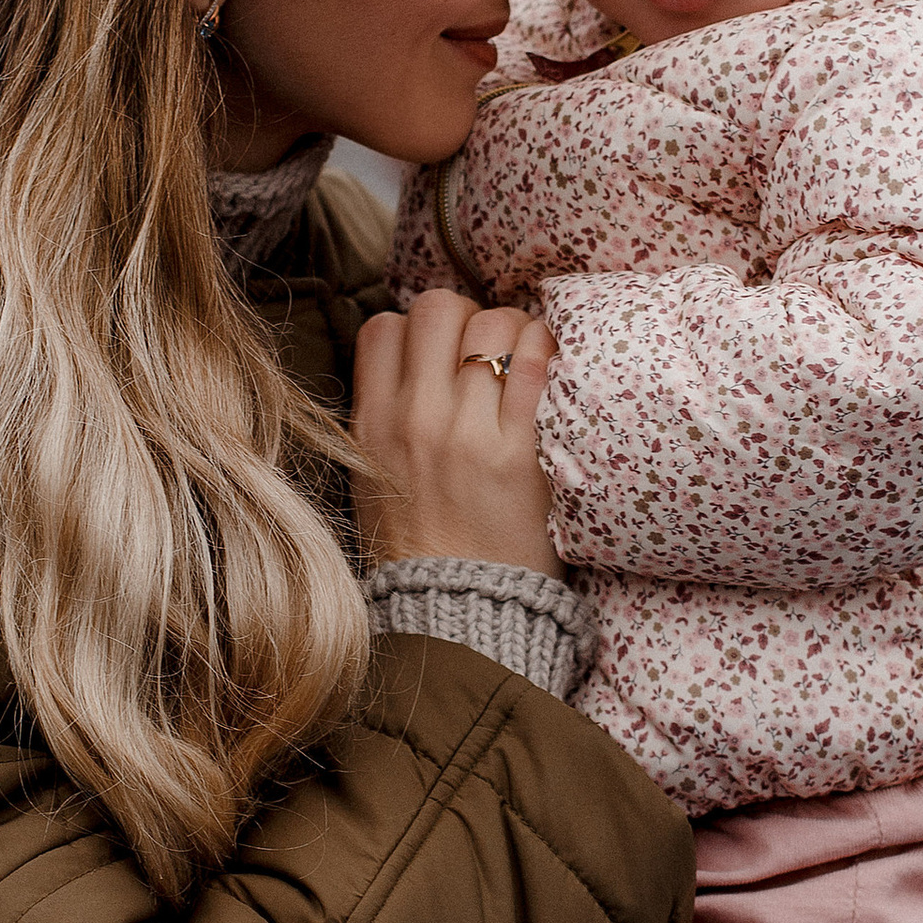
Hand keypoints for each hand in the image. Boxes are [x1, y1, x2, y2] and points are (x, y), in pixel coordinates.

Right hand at [352, 288, 558, 572]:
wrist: (458, 615)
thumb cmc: (419, 547)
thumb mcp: (372, 478)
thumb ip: (385, 416)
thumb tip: (414, 357)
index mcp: (373, 425)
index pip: (386, 326)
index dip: (419, 328)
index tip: (443, 353)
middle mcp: (415, 420)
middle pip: (439, 308)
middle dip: (468, 318)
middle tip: (489, 352)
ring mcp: (469, 435)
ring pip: (493, 324)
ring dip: (515, 330)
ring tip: (525, 362)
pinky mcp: (521, 454)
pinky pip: (536, 363)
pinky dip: (547, 352)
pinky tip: (550, 373)